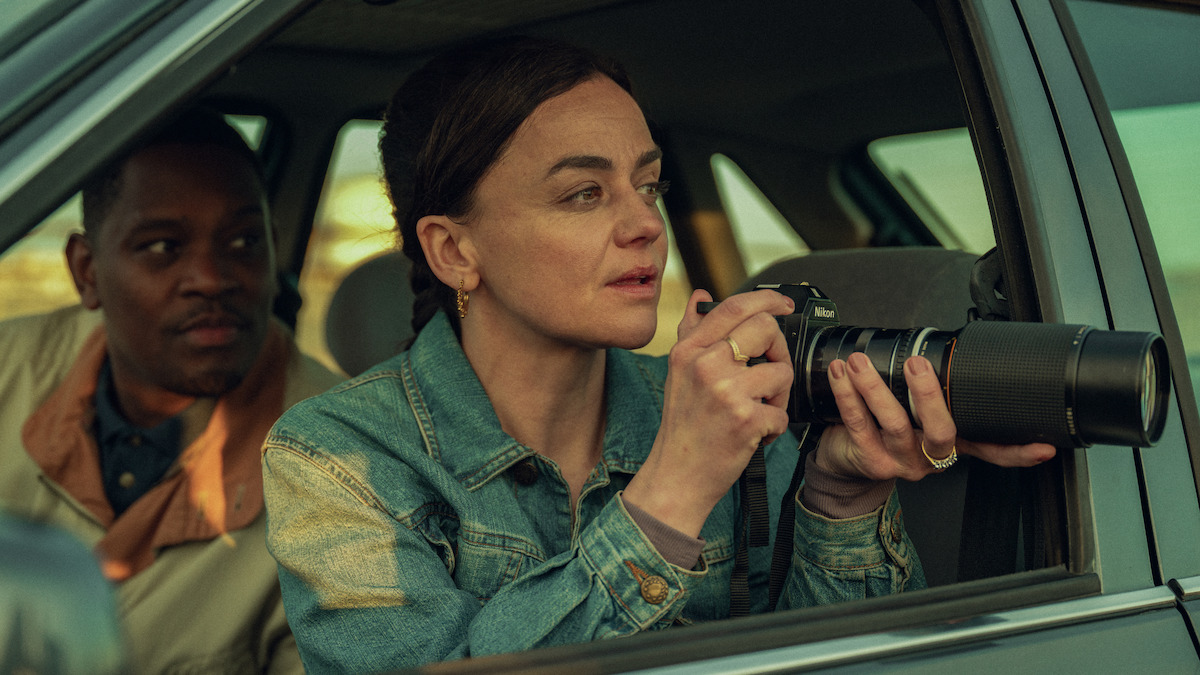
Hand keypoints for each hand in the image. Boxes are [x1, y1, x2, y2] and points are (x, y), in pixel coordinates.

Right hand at [624, 288, 794, 535]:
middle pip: (766, 329)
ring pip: (782, 372)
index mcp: (689, 350)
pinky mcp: (746, 419)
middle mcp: (705, 365)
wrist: (677, 475)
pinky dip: (775, 426)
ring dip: (779, 396)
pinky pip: (783, 411)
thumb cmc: (683, 426)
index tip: (784, 305)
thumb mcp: (678, 373)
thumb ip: (691, 332)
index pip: (733, 306)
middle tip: (771, 372)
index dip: (767, 299)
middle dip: (779, 350)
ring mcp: (726, 391)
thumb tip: (702, 296)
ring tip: (759, 410)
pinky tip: (755, 433)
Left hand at [814, 352, 1055, 481]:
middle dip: (929, 395)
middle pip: (941, 431)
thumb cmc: (881, 429)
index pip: (992, 449)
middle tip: (917, 364)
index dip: (1019, 450)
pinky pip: (859, 424)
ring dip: (875, 387)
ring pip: (894, 424)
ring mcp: (902, 462)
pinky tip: (841, 375)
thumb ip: (930, 395)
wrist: (843, 462)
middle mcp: (930, 456)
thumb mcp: (914, 415)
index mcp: (951, 442)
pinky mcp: (871, 462)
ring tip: (860, 362)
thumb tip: (936, 349)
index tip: (1044, 445)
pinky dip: (848, 395)